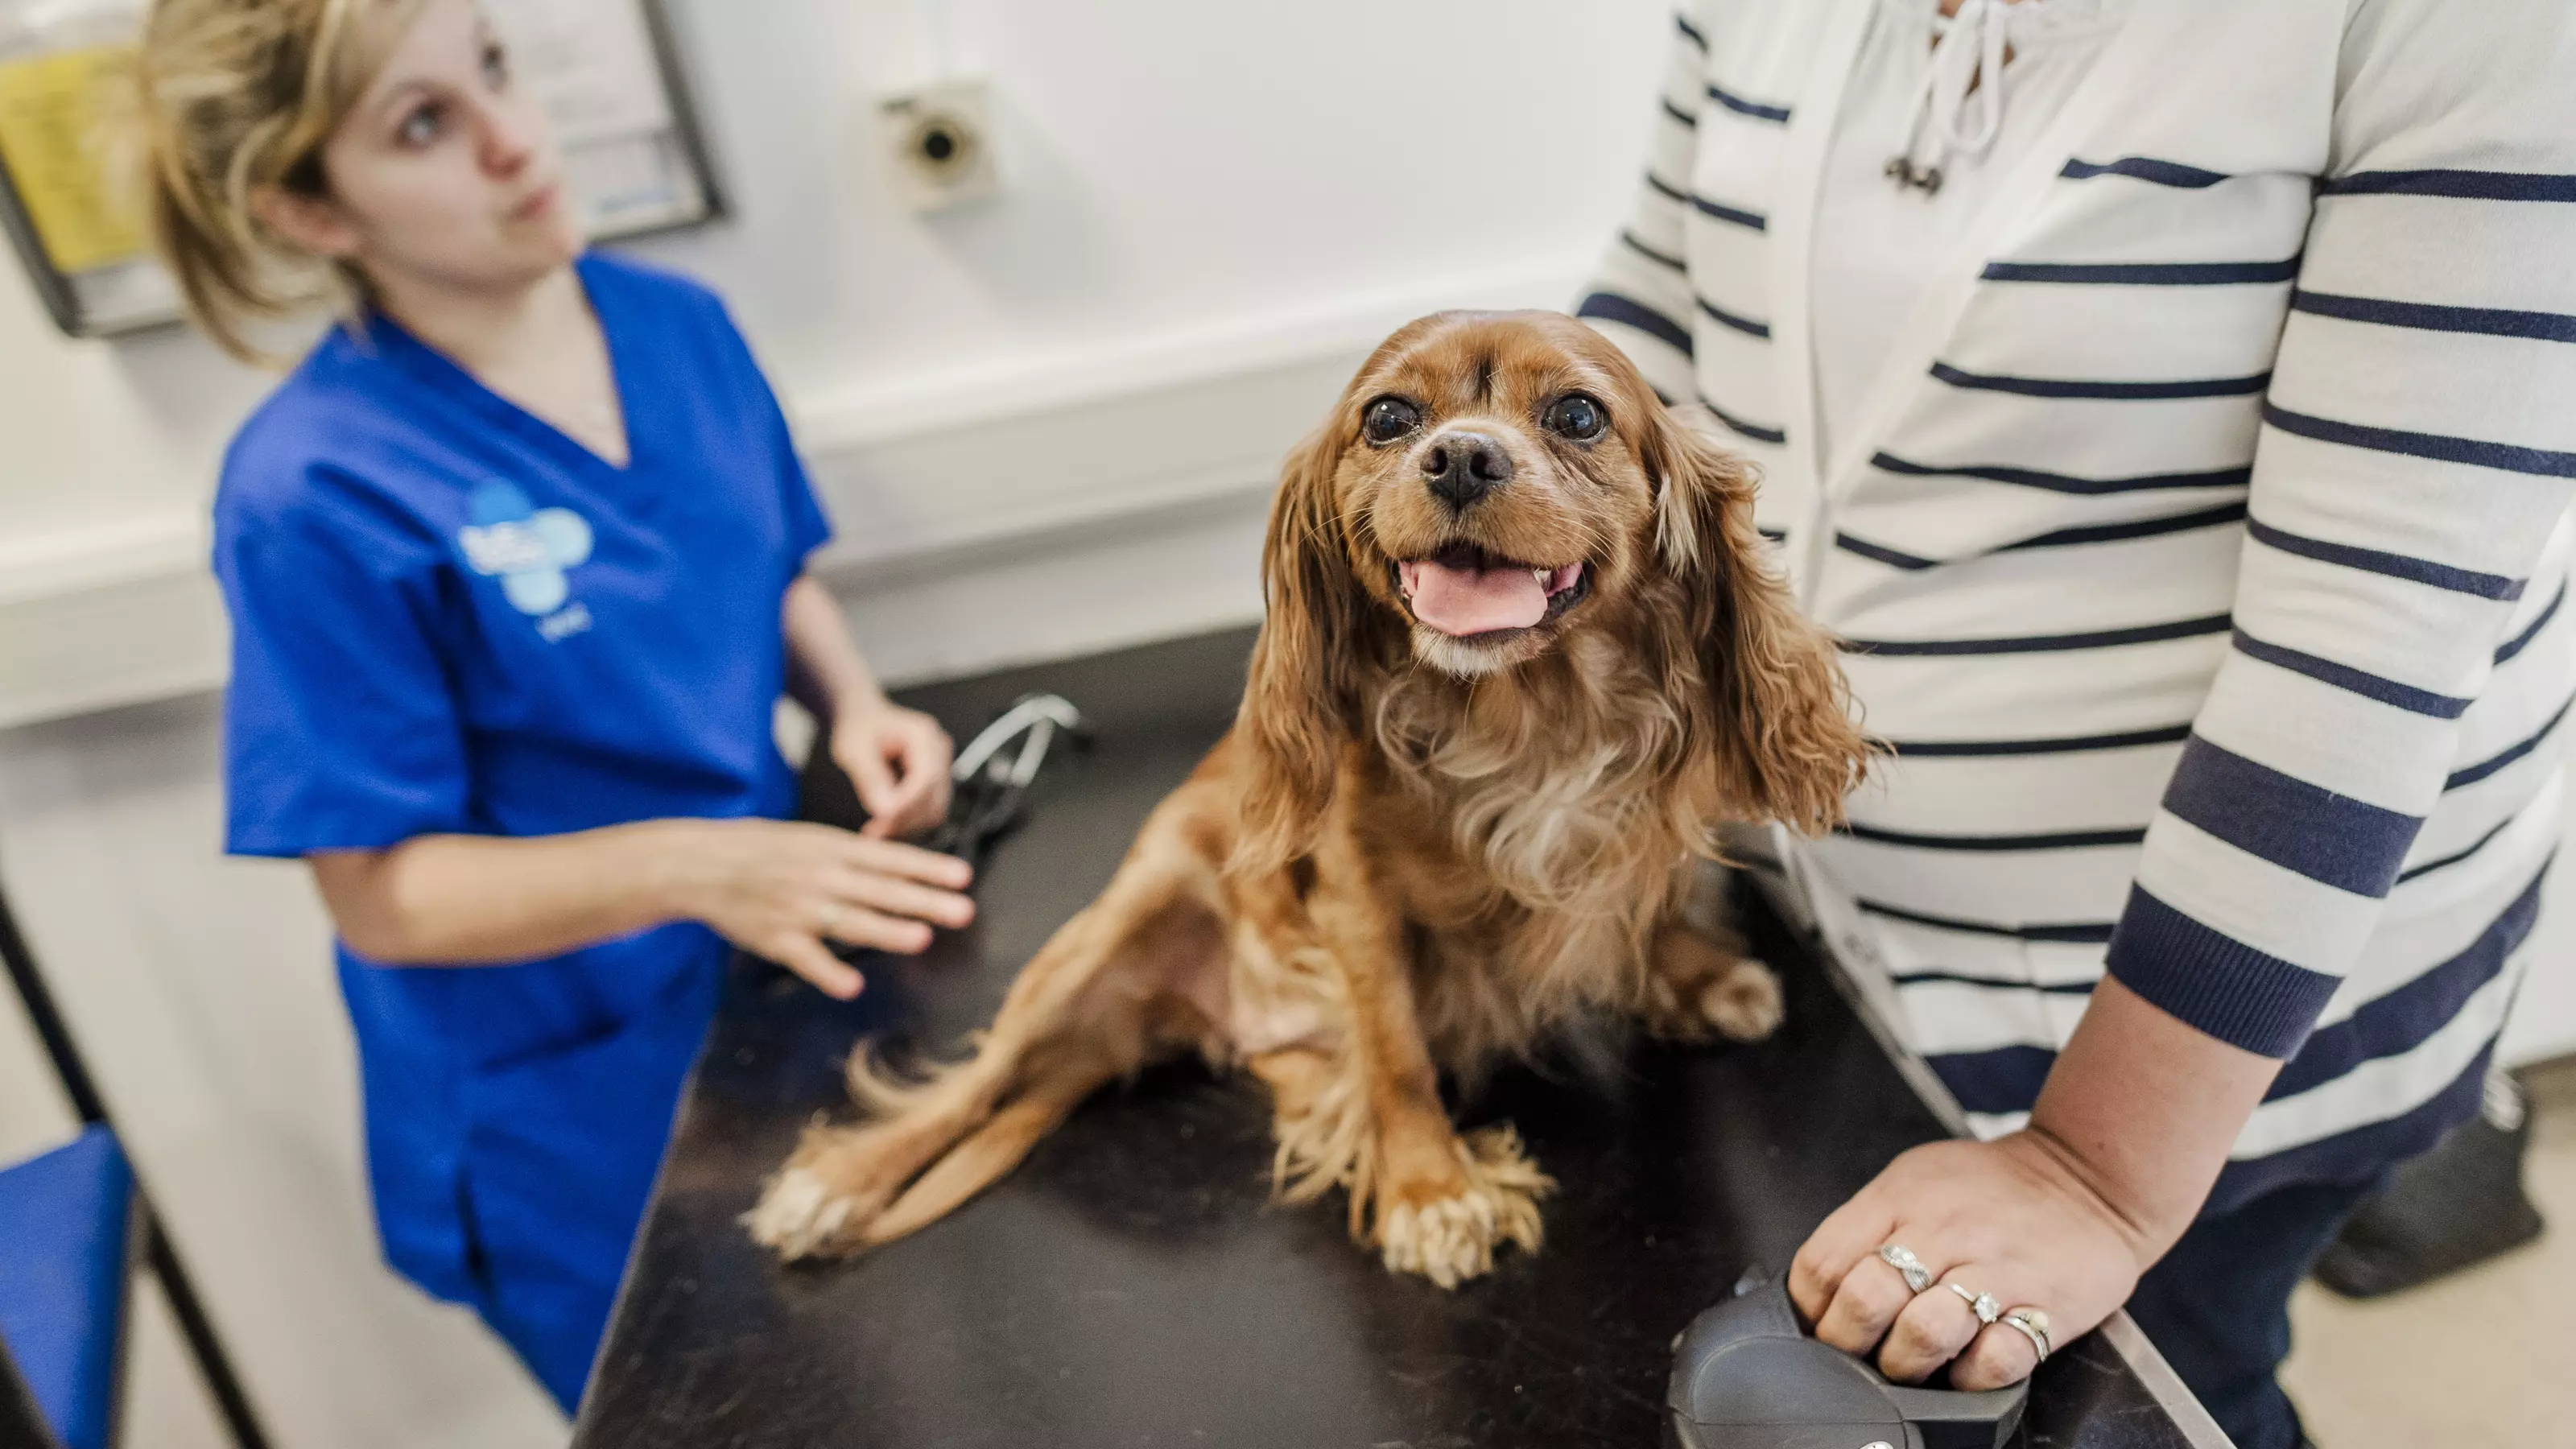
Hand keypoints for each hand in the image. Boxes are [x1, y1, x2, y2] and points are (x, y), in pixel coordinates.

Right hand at [672, 818, 973, 997]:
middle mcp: (820, 877)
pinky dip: (828, 973)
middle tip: (963, 911)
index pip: (890, 859)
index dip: (928, 868)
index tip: (963, 877)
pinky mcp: (776, 939)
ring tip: (921, 938)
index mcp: (831, 849)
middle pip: (880, 890)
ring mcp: (798, 909)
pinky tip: (852, 986)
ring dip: (887, 930)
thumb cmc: (760, 849)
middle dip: (924, 901)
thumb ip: (851, 855)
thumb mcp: (809, 838)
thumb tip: (898, 865)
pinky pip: (806, 958)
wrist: (700, 864)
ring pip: (850, 922)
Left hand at [831, 697, 954, 840]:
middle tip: (873, 832)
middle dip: (904, 819)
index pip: (927, 778)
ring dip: (906, 825)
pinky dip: (908, 822)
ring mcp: (940, 767)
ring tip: (876, 830)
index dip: (906, 804)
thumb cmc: (859, 727)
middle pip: (934, 798)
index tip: (882, 820)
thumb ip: (870, 777)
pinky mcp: (935, 783)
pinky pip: (928, 811)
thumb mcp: (854, 749)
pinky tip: (885, 824)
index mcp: (923, 735)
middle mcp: (939, 751)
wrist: (864, 719)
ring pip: (934, 810)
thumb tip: (885, 810)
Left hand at [1788, 1131, 2153, 1388]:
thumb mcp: (1915, 1180)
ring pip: (1923, 1334)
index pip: (1823, 1264)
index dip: (1811, 1310)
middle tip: (1859, 1354)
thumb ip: (1867, 1226)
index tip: (1821, 1326)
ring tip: (1911, 1364)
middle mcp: (1942, 1232)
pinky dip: (1970, 1376)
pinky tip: (1967, 1363)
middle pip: (1865, 1300)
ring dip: (1905, 1363)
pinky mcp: (2044, 1308)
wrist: (2088, 1177)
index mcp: (1900, 1199)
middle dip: (1847, 1344)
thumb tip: (1819, 1288)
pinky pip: (1993, 1361)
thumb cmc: (1993, 1187)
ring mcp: (1995, 1270)